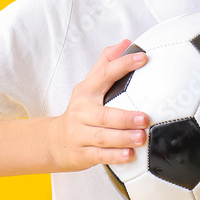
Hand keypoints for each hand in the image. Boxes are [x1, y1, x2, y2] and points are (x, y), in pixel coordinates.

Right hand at [48, 40, 149, 171]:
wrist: (54, 141)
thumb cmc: (81, 110)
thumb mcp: (89, 85)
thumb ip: (107, 63)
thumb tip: (125, 42)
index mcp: (86, 92)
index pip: (104, 75)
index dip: (123, 65)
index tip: (143, 58)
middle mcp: (81, 112)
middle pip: (103, 115)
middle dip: (124, 117)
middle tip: (145, 118)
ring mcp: (80, 134)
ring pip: (102, 137)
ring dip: (123, 138)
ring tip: (141, 137)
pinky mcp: (82, 154)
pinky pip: (100, 155)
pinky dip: (114, 156)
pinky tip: (129, 155)